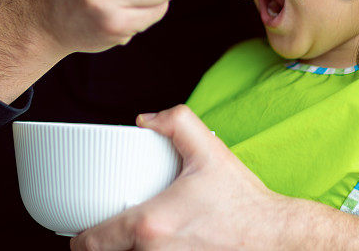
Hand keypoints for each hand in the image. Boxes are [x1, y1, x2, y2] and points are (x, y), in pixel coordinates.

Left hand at [70, 105, 358, 250]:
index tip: (83, 231)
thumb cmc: (245, 203)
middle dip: (105, 247)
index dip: (80, 237)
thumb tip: (145, 120)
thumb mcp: (210, 151)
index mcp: (151, 225)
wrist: (278, 238)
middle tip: (110, 232)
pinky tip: (161, 248)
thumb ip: (177, 122)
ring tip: (136, 241)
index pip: (90, 243)